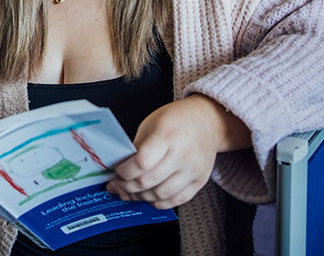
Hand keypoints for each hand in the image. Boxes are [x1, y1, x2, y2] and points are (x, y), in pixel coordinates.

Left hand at [106, 94, 249, 208]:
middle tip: (116, 186)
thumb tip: (121, 168)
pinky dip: (159, 202)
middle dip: (127, 187)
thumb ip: (137, 147)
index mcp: (167, 136)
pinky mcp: (200, 181)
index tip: (116, 172)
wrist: (207, 122)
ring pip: (161, 195)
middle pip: (149, 181)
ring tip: (130, 193)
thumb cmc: (177, 120)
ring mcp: (193, 170)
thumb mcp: (151, 124)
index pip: (142, 163)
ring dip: (140, 197)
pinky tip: (148, 197)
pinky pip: (176, 200)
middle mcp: (182, 155)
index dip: (125, 172)